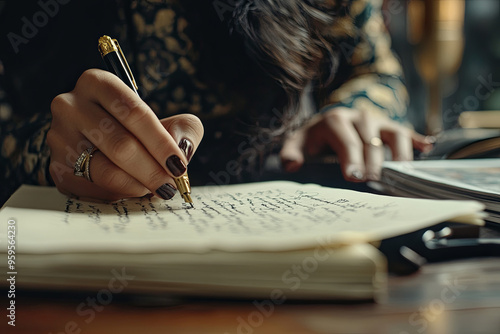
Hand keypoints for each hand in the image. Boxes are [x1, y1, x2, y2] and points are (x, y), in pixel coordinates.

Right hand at [47, 69, 203, 200]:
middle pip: (119, 144)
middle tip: (170, 185)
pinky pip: (94, 188)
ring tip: (155, 189)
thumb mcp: (168, 120)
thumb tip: (182, 149)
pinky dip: (120, 193)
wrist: (103, 141)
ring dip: (138, 185)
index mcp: (97, 83)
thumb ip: (184, 129)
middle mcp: (70, 105)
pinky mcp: (57, 167)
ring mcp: (59, 137)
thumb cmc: (139, 130)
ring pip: (105, 170)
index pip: (133, 112)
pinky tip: (133, 189)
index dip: (160, 142)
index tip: (178, 165)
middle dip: (151, 170)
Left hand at [280, 107, 432, 181]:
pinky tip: (426, 148)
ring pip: (394, 134)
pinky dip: (417, 140)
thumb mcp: (297, 142)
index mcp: (335, 120)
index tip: (353, 176)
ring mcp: (378, 121)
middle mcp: (359, 117)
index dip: (351, 158)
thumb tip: (291, 164)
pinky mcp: (391, 127)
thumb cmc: (313, 138)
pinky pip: (406, 133)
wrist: (327, 123)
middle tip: (372, 181)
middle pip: (371, 140)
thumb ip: (290, 152)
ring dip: (398, 154)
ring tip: (400, 173)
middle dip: (373, 161)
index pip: (346, 140)